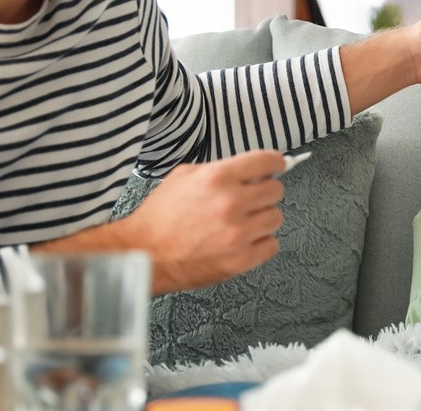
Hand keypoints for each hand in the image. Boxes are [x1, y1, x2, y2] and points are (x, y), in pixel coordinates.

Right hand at [123, 150, 286, 293]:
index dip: (275, 163)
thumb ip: (220, 170)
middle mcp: (231, 203)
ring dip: (262, 219)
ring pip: (275, 218)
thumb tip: (250, 171)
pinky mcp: (240, 260)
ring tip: (242, 223)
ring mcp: (237, 233)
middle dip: (265, 193)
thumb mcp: (183, 176)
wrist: (143, 253)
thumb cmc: (159, 217)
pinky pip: (271, 245)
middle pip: (276, 191)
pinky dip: (261, 243)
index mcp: (217, 178)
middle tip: (252, 199)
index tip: (276, 167)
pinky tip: (244, 241)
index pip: (267, 161)